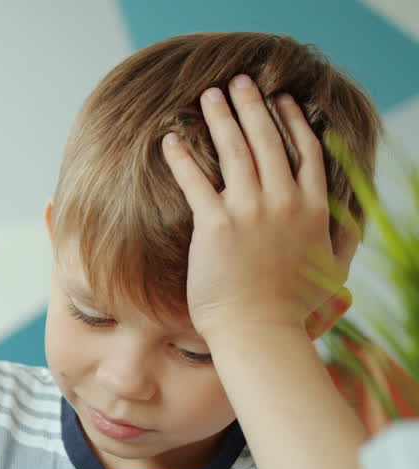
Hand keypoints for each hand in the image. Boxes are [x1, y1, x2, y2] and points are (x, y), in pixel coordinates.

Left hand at [162, 74, 355, 343]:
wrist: (260, 332)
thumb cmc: (293, 312)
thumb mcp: (330, 273)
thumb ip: (339, 246)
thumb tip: (351, 236)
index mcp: (314, 210)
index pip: (306, 153)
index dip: (292, 123)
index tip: (282, 102)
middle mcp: (284, 203)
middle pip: (267, 141)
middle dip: (252, 106)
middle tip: (239, 82)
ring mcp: (249, 211)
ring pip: (234, 150)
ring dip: (220, 118)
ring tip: (208, 95)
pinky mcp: (214, 225)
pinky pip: (195, 180)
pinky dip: (182, 156)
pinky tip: (171, 138)